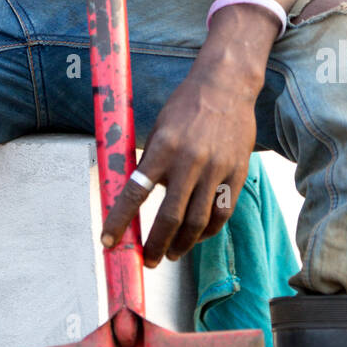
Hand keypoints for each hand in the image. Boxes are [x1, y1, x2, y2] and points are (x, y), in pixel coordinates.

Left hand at [100, 56, 258, 267]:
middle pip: (170, 217)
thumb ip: (152, 162)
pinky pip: (222, 213)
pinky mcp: (237, 174)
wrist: (226, 86)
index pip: (136, 193)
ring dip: (182, 244)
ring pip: (198, 222)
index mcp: (164, 147)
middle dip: (156, 245)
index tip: (109, 240)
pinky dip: (208, 231)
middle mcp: (190, 161)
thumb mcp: (160, 128)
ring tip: (172, 254)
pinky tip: (197, 236)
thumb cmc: (186, 106)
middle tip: (148, 260)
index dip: (120, 220)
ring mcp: (216, 169)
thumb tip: (137, 196)